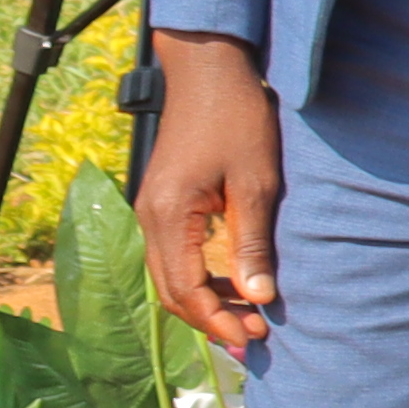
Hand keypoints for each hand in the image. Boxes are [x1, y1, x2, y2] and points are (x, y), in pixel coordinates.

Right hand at [134, 30, 287, 341]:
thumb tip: (259, 298)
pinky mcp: (162, 202)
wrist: (209, 69)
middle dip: (210, 319)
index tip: (253, 337)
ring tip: (247, 317)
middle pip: (171, 291)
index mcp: (168, 216)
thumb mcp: (256, 182)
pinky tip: (234, 282)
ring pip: (170, 275)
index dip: (217, 320)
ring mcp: (151, 209)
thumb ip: (253, 242)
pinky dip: (201, 276)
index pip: (185, 289)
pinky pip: (174, 254)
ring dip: (205, 300)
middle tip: (254, 338)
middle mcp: (149, 217)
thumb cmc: (237, 118)